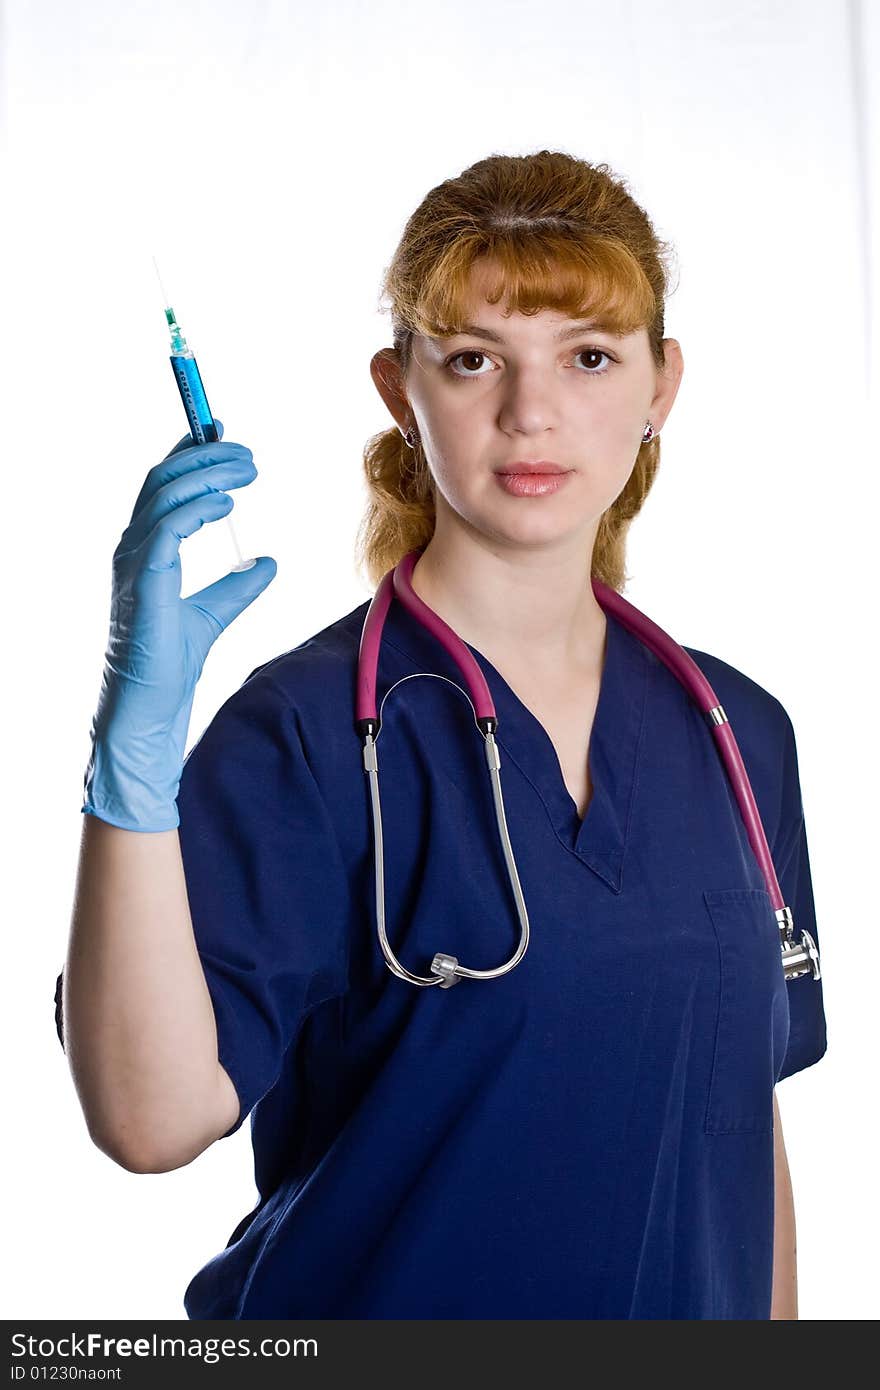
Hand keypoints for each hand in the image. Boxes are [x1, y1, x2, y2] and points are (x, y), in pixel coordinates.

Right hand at [82, 420, 276, 830]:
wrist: (150, 704)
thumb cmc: (169, 662)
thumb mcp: (214, 613)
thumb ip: (238, 586)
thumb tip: (268, 561)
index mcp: (146, 549)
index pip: (163, 487)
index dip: (190, 455)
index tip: (224, 437)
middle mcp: (134, 547)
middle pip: (163, 479)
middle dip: (204, 456)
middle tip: (247, 453)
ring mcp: (135, 561)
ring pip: (163, 494)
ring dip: (207, 474)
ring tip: (246, 469)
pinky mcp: (144, 579)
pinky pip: (167, 528)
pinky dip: (197, 508)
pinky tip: (226, 503)